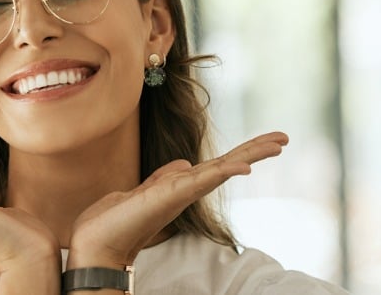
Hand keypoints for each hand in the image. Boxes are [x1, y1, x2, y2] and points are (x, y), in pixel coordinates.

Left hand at [67, 131, 287, 268]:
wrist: (95, 242)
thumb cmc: (115, 221)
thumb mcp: (143, 190)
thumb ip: (164, 177)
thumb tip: (183, 164)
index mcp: (181, 186)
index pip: (218, 164)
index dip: (242, 152)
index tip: (268, 141)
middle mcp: (186, 190)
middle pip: (228, 165)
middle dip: (256, 150)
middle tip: (285, 137)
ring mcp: (181, 193)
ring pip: (223, 169)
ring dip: (251, 154)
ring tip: (278, 143)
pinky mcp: (171, 195)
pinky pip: (204, 180)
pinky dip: (225, 172)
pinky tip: (245, 167)